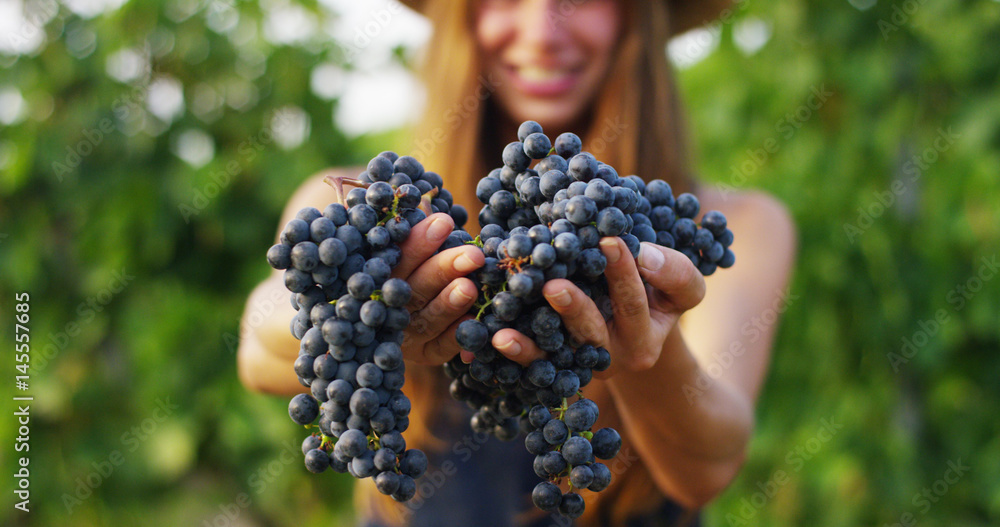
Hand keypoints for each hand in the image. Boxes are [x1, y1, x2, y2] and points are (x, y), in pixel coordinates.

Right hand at [392, 213, 483, 364]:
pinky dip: (456, 336)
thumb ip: (411, 233)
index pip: (397, 258)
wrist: (395, 321)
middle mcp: (388, 307)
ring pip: (428, 318)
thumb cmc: (411, 267)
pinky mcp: (424, 354)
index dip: (418, 242)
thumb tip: (427, 203)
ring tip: (470, 288)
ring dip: (449, 304)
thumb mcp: (407, 249)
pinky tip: (473, 322)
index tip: (444, 222)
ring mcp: (405, 334)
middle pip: (414, 288)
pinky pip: (441, 347)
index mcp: (380, 276)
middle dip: (443, 269)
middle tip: (472, 255)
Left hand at [482, 238, 705, 375]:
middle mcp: (609, 359)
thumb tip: (645, 254)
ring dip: (530, 344)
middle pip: (591, 334)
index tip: (609, 242)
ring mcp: (578, 366)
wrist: (635, 326)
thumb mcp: (681, 288)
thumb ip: (675, 273)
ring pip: (555, 355)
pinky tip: (496, 338)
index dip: (623, 274)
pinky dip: (515, 352)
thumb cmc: (659, 297)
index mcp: (644, 341)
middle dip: (574, 308)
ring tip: (506, 332)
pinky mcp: (553, 367)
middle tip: (554, 285)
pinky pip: (532, 364)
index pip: (634, 305)